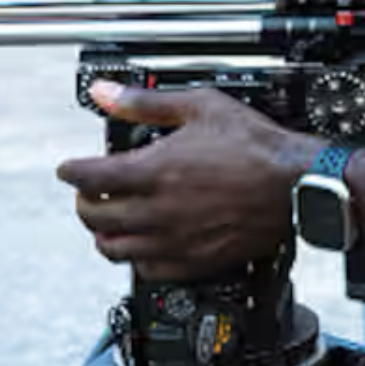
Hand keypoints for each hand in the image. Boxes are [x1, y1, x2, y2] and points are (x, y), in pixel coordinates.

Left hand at [57, 83, 318, 275]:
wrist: (295, 184)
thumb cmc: (256, 146)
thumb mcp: (200, 107)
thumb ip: (146, 102)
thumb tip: (107, 94)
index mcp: (154, 172)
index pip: (88, 178)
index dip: (71, 172)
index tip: (69, 169)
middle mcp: (158, 211)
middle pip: (96, 217)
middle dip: (84, 203)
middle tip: (88, 194)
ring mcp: (174, 240)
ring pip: (115, 250)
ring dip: (104, 235)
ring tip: (109, 223)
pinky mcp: (194, 261)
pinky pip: (148, 271)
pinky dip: (136, 259)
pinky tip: (142, 246)